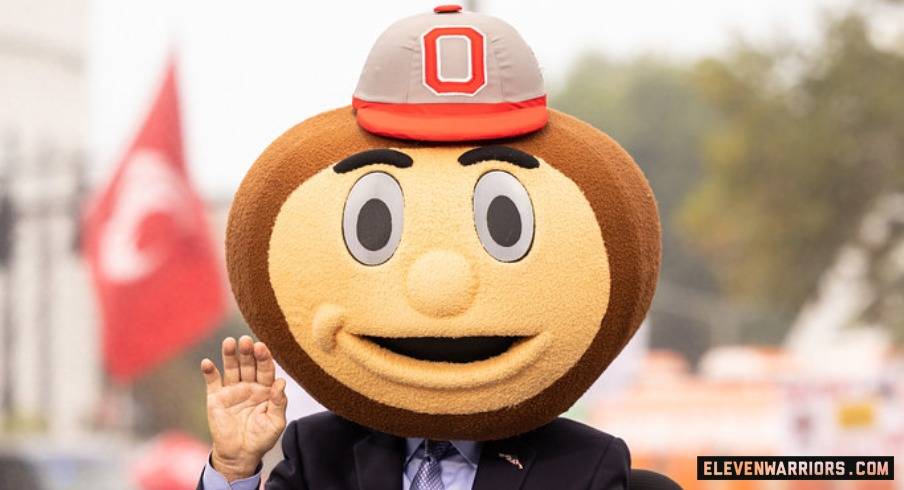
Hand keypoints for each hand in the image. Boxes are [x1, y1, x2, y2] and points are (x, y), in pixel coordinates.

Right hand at [201, 336, 286, 481]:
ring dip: (230, 355)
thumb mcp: (275, 423)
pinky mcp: (216, 398)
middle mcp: (249, 385)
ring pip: (231, 368)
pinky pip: (212, 381)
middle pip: (248, 364)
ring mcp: (232, 390)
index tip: (262, 347)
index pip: (266, 369)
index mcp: (265, 389)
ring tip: (229, 342)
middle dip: (247, 352)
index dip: (264, 358)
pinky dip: (209, 371)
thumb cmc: (261, 438)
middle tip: (246, 341)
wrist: (239, 455)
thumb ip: (279, 403)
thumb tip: (282, 382)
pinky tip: (207, 363)